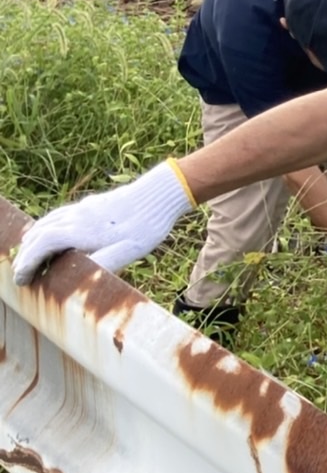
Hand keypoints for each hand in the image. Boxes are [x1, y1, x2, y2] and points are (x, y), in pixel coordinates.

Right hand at [9, 162, 194, 283]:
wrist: (161, 193)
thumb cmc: (147, 225)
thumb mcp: (129, 250)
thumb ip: (104, 264)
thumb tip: (81, 279)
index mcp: (81, 231)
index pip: (41, 246)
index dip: (27, 263)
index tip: (20, 279)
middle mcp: (77, 217)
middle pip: (39, 234)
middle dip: (26, 254)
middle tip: (21, 273)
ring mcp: (83, 208)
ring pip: (48, 222)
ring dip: (34, 239)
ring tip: (28, 255)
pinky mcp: (92, 204)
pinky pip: (60, 214)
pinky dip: (47, 226)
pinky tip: (53, 232)